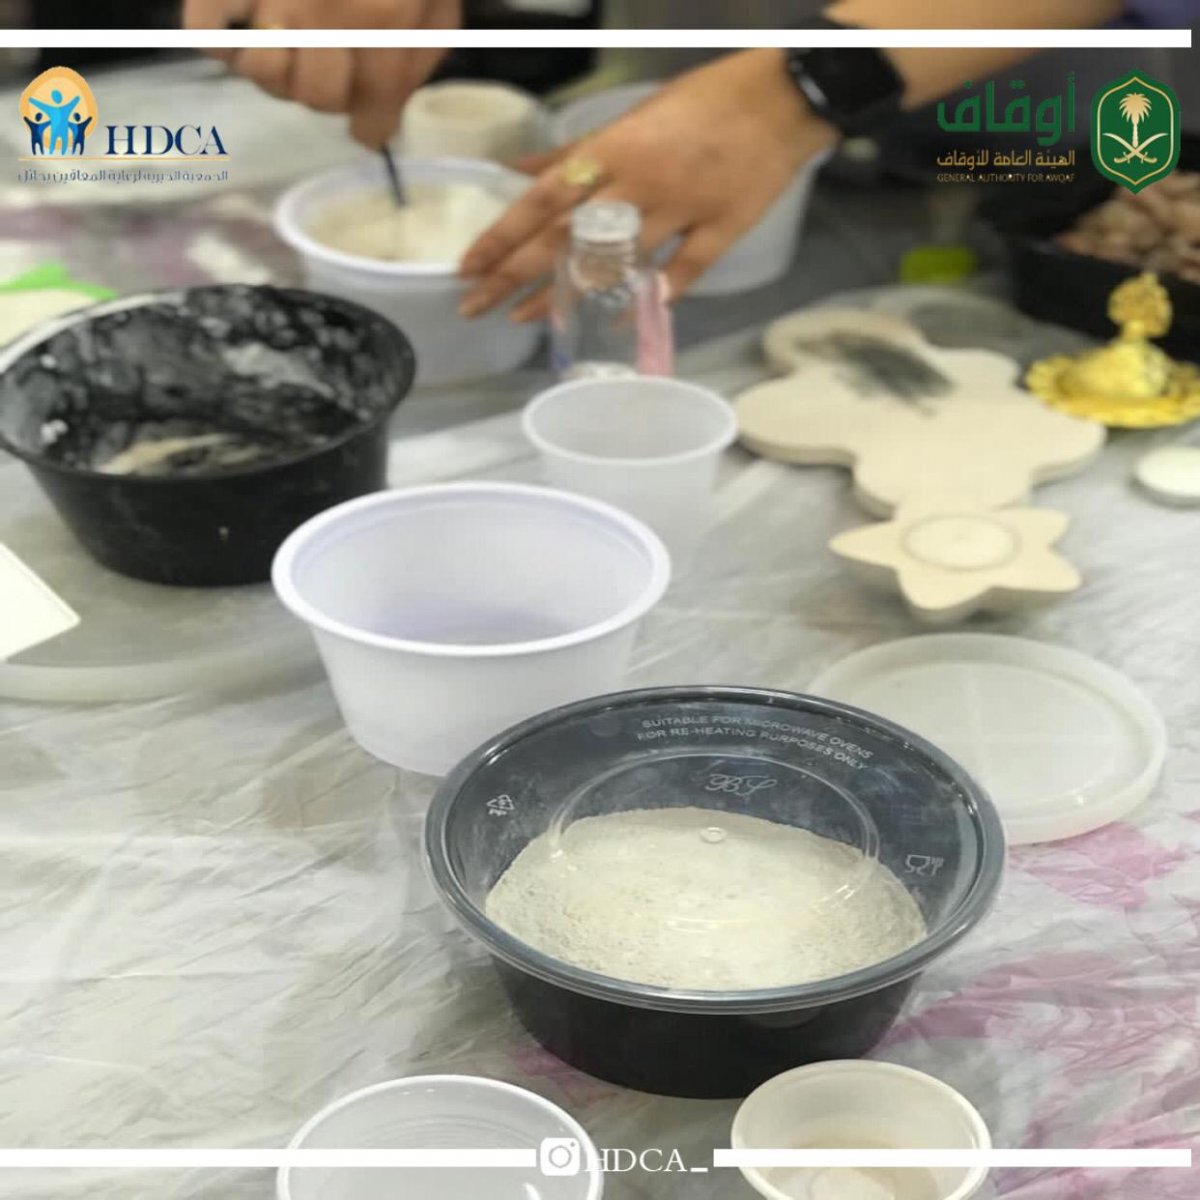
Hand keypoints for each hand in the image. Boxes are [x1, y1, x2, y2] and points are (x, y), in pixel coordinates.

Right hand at [183, 0, 460, 146]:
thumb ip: (419, 48)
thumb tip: (390, 106)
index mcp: (384, 14)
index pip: (375, 102)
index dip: (373, 125)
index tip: (368, 129)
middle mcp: (324, 12)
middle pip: (318, 96)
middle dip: (332, 92)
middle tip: (337, 68)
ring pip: (267, 75)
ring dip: (282, 71)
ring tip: (296, 46)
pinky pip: (210, 36)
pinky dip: (225, 44)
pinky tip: (248, 30)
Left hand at [458, 50, 837, 321]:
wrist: (784, 97)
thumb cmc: (704, 102)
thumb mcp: (632, 115)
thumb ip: (575, 151)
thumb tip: (517, 169)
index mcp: (615, 150)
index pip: (543, 198)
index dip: (502, 234)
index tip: (467, 265)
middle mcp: (639, 183)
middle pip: (564, 236)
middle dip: (512, 274)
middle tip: (474, 306)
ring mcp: (681, 210)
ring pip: (614, 261)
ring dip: (565, 295)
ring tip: (524, 320)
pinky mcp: (721, 230)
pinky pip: (682, 272)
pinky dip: (651, 297)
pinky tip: (618, 321)